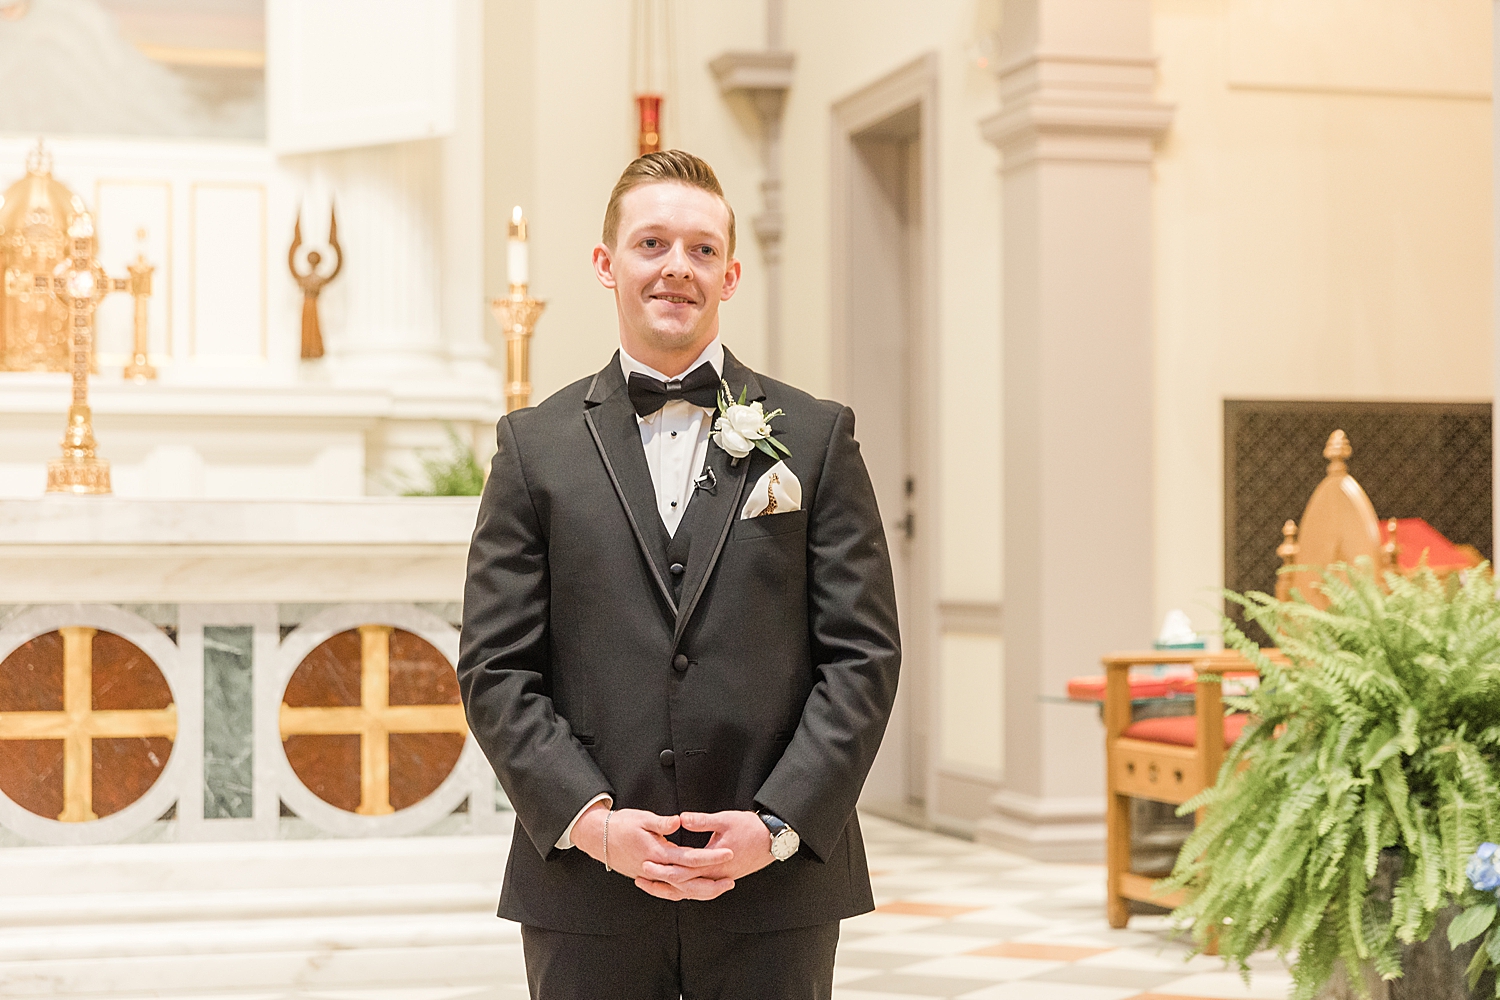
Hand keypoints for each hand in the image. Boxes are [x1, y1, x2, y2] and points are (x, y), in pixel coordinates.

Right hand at [572, 803, 735, 900]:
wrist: (598, 838)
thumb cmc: (621, 824)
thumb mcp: (641, 818)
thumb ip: (661, 823)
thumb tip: (678, 821)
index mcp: (657, 852)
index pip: (689, 858)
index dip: (710, 857)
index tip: (728, 853)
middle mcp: (655, 868)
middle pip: (688, 881)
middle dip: (711, 882)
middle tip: (731, 880)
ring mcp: (651, 876)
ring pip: (679, 891)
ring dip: (700, 892)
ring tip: (719, 888)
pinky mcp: (647, 878)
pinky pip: (668, 891)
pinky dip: (683, 893)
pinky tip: (695, 892)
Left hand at [641, 810, 772, 884]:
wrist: (773, 839)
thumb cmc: (750, 827)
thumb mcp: (724, 819)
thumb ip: (701, 821)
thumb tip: (680, 818)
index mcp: (713, 861)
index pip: (682, 871)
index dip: (662, 869)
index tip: (645, 865)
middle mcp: (716, 875)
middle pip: (684, 886)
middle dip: (661, 882)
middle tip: (641, 877)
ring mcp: (721, 879)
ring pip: (693, 892)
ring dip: (672, 890)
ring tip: (654, 886)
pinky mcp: (725, 878)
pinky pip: (702, 890)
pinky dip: (687, 890)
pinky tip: (678, 886)